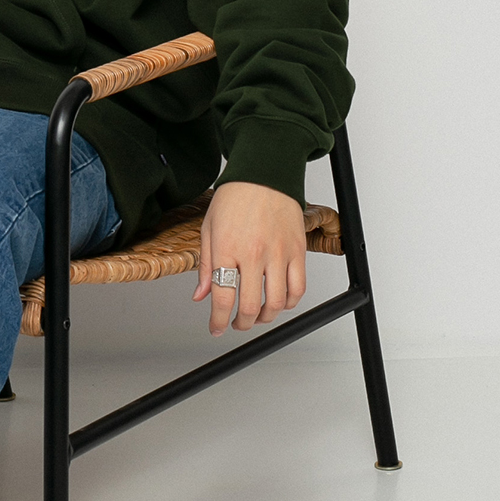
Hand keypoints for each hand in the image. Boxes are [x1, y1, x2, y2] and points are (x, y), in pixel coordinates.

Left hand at [193, 181, 306, 336]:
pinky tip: (279, 301)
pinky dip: (289, 302)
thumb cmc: (234, 197)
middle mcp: (253, 254)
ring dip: (265, 317)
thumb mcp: (209, 229)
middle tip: (237, 323)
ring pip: (276, 303)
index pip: (222, 298)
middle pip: (250, 306)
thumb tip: (201, 296)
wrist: (264, 173)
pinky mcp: (298, 250)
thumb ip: (206, 266)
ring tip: (258, 315)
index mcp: (227, 249)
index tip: (216, 327)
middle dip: (241, 323)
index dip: (218, 320)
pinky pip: (298, 287)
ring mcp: (278, 253)